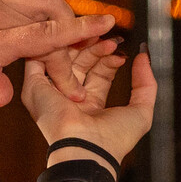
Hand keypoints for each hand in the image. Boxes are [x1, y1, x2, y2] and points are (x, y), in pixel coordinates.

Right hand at [22, 38, 154, 166]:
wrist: (87, 149)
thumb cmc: (114, 139)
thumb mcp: (141, 110)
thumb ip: (146, 83)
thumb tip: (143, 56)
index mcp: (91, 106)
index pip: (98, 73)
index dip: (109, 58)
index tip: (121, 48)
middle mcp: (69, 98)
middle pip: (81, 62)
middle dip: (96, 48)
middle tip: (110, 39)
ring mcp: (51, 92)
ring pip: (63, 57)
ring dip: (77, 43)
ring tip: (95, 34)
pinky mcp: (35, 87)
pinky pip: (41, 57)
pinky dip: (54, 43)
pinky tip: (71, 32)